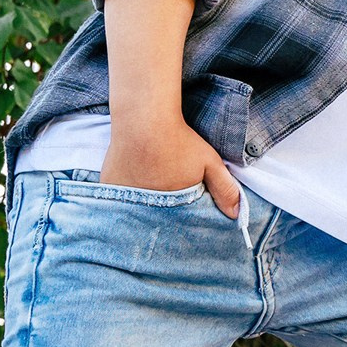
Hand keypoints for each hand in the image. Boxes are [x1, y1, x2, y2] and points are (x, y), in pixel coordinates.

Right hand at [99, 115, 242, 217]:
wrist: (143, 120)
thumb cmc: (178, 141)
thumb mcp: (209, 163)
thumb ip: (224, 190)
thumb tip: (237, 215)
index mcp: (170, 208)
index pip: (177, 226)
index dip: (182, 222)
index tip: (184, 215)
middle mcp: (144, 208)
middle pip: (154, 220)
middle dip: (162, 216)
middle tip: (166, 202)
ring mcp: (123, 198)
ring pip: (134, 210)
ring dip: (141, 207)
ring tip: (149, 189)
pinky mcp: (109, 186)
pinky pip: (117, 199)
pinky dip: (124, 196)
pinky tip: (133, 182)